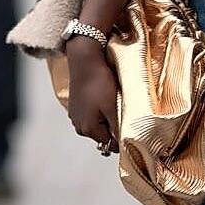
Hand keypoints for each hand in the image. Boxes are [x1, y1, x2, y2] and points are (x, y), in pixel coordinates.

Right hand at [64, 37, 119, 153]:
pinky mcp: (75, 106)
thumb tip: (122, 144)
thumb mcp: (113, 107)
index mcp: (88, 129)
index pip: (111, 144)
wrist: (85, 60)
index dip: (122, 136)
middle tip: (121, 109)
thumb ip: (117, 128)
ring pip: (98, 124)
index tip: (130, 124)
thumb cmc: (100, 83)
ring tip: (112, 102)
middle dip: (114, 126)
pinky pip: (91, 114)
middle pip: (103, 135)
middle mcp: (79, 126)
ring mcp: (75, 116)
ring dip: (106, 118)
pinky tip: (102, 97)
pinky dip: (98, 110)